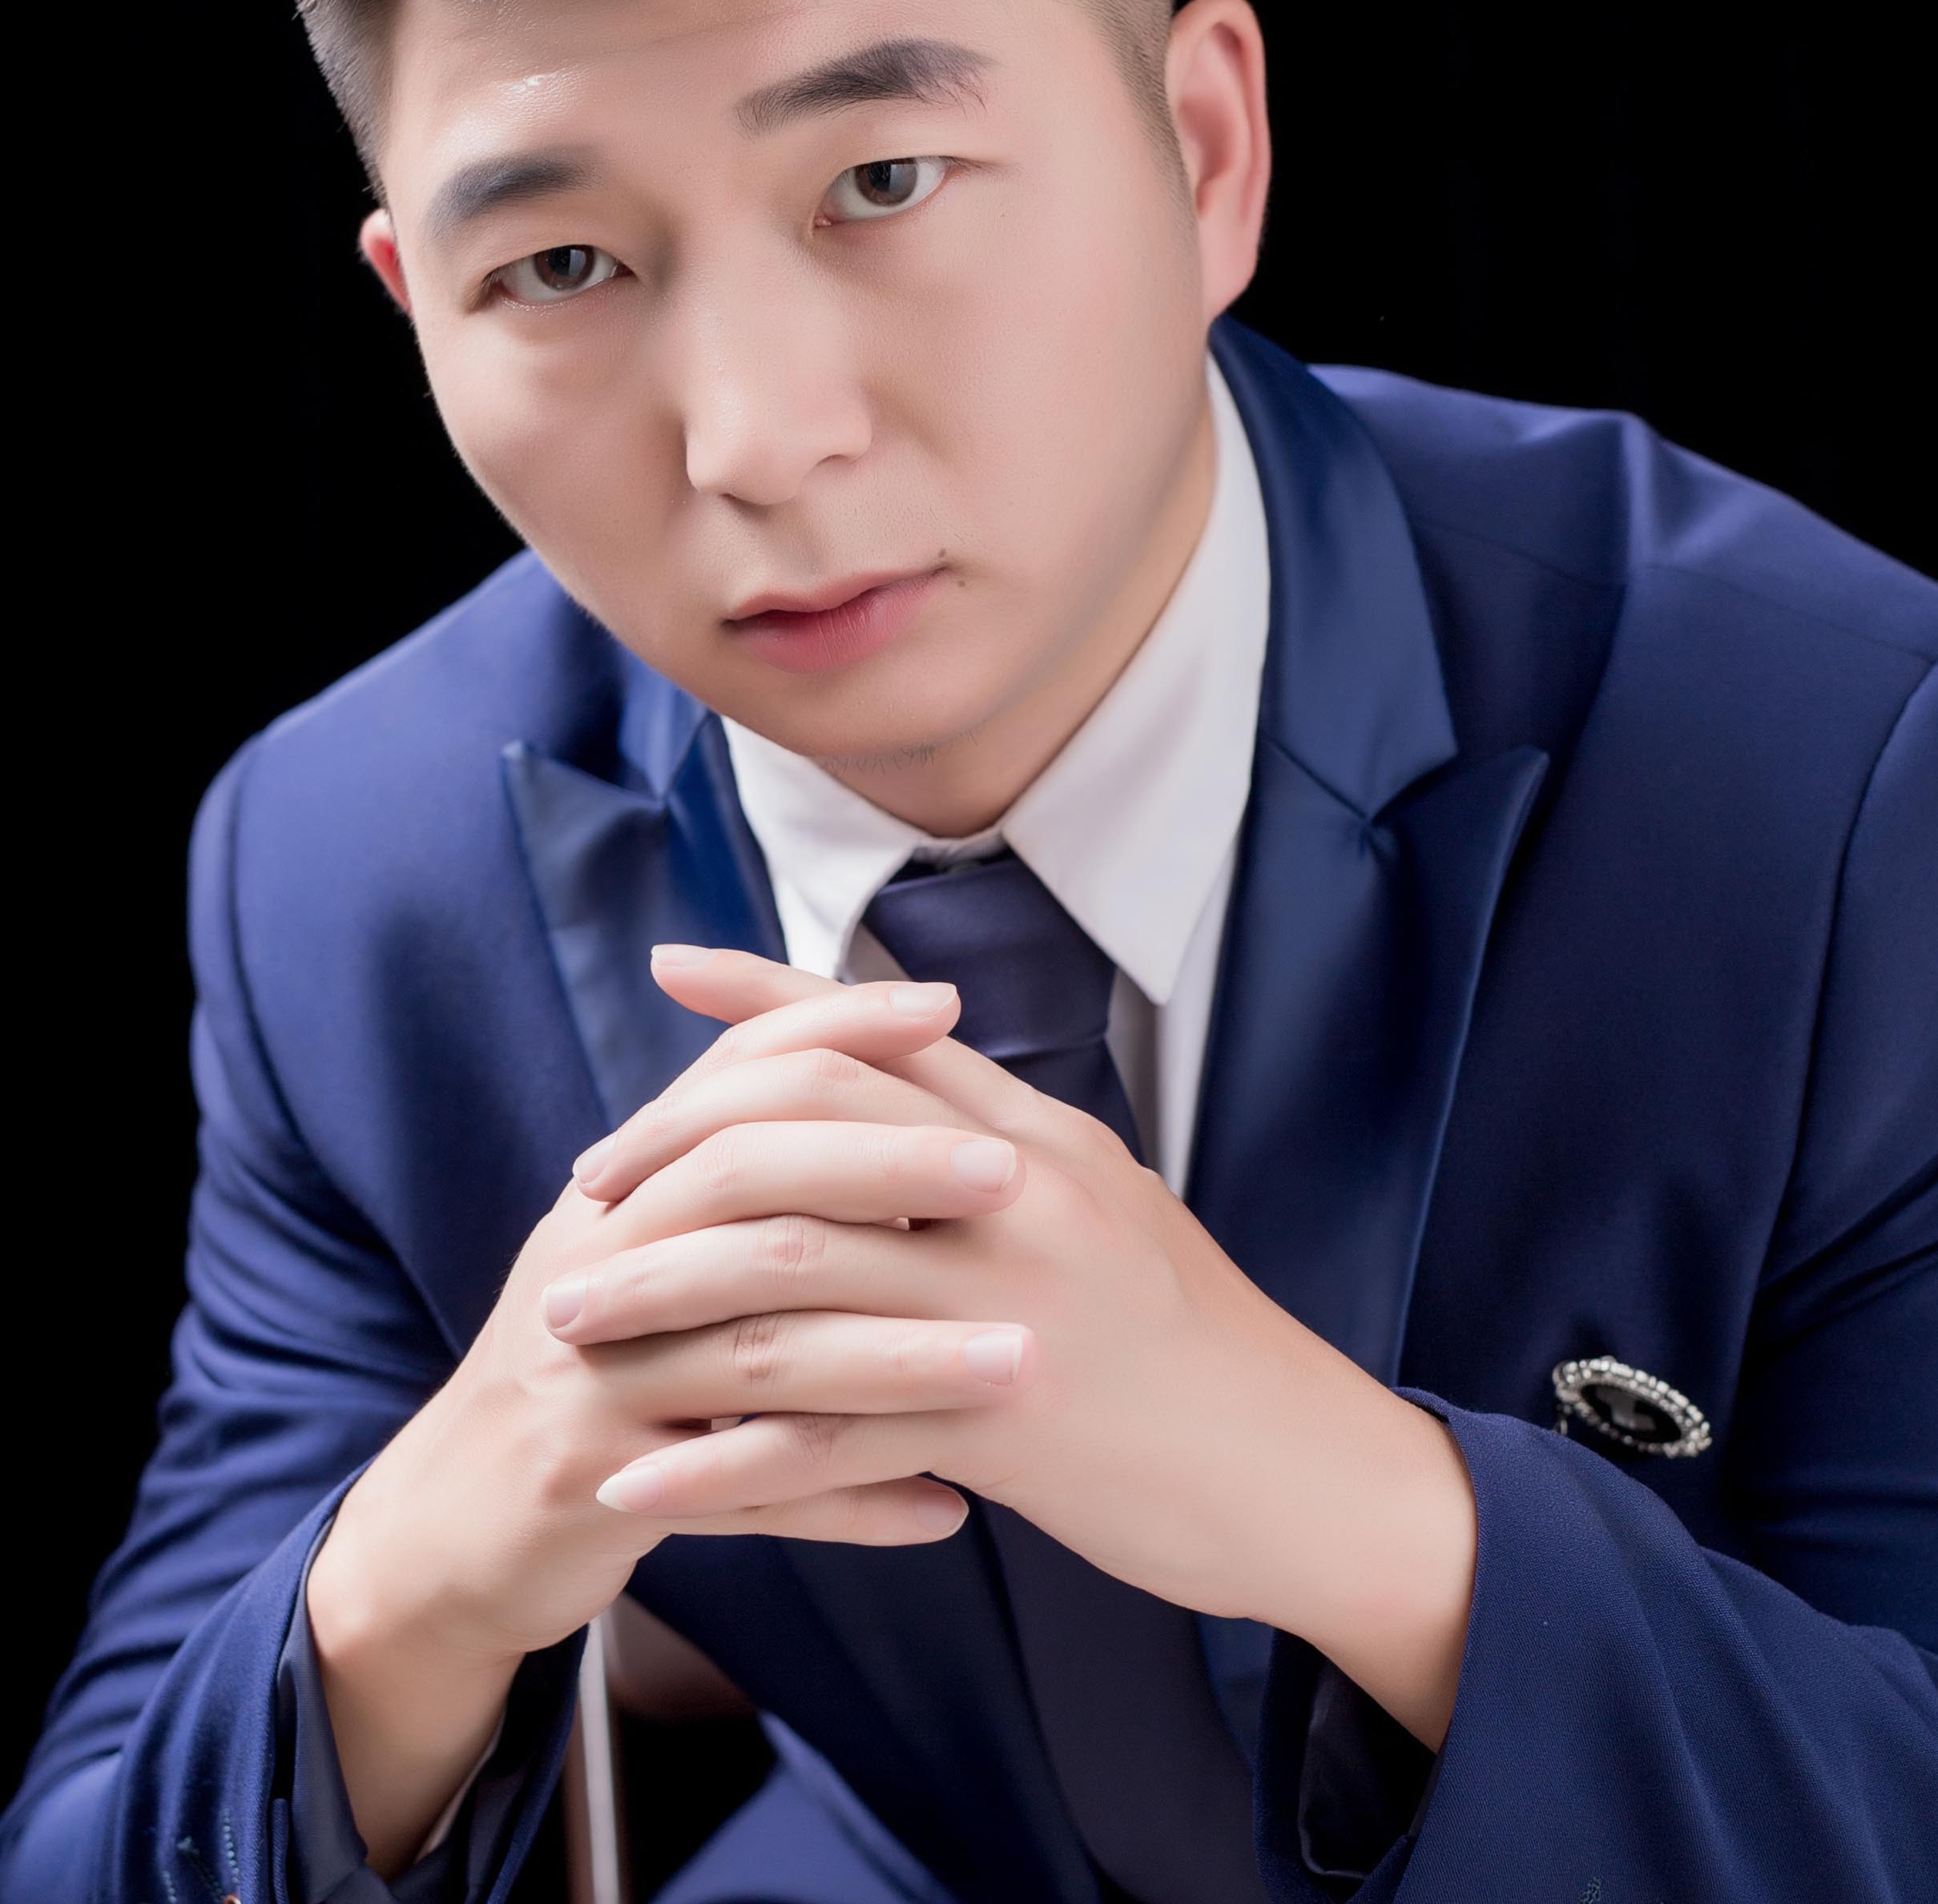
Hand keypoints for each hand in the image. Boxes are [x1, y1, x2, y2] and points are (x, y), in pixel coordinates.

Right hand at [305, 959, 1015, 1869]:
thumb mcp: (644, 1242)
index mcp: (627, 1188)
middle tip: (1011, 1175)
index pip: (733, 1076)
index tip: (947, 1009)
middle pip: (748, 1190)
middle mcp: (603, 1259)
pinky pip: (744, 1495)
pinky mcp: (598, 1486)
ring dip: (898, 1360)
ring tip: (1017, 1361)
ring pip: (763, 1353)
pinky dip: (850, 1505)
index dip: (833, 1029)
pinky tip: (949, 1508)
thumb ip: (734, 1157)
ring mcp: (594, 1376)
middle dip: (887, 1174)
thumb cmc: (594, 1359)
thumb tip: (871, 1062)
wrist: (456, 1517)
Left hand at [567, 947, 1478, 1748]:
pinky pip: (824, 1434)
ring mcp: (1012, 1304)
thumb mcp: (1108, 1209)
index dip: (766, 996)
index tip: (668, 969)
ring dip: (659, 1298)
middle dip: (673, 1152)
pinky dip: (719, 1456)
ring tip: (567, 1324)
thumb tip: (906, 1098)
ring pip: (792, 1277)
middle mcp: (1020, 1195)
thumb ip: (1004, 1151)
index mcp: (1040, 1139)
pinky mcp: (1007, 1425)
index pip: (880, 1038)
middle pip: (807, 1131)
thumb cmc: (1200, 1348)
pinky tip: (641, 1476)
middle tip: (586, 1188)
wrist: (1312, 1476)